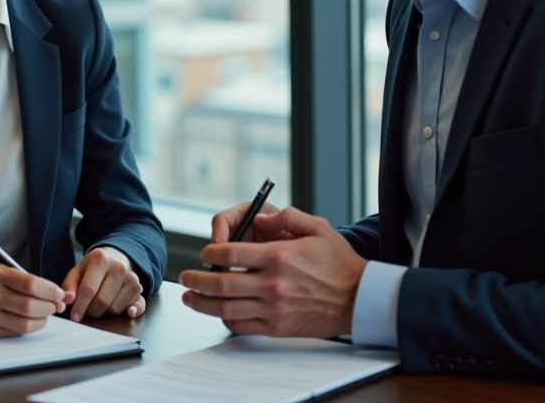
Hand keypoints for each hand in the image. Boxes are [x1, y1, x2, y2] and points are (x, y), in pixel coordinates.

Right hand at [0, 266, 65, 336]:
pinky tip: (32, 322)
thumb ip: (26, 281)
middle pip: (30, 305)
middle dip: (49, 307)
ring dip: (42, 320)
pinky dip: (29, 328)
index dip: (50, 291)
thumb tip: (57, 295)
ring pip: (25, 323)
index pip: (31, 284)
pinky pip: (15, 333)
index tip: (60, 294)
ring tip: (46, 314)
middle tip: (56, 306)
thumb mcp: (0, 273)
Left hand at [62, 246, 144, 321]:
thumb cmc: (93, 268)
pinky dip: (133, 311)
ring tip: (100, 302)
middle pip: (102, 301)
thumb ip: (69, 285)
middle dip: (91, 311)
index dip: (80, 306)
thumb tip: (69, 299)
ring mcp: (131, 277)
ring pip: (115, 308)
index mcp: (100, 259)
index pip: (88, 289)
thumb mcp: (77, 271)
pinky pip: (137, 306)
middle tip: (86, 309)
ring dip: (104, 312)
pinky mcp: (139, 288)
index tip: (75, 316)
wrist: (115, 257)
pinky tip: (129, 312)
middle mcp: (119, 267)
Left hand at [179, 206, 366, 337]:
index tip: (204, 253)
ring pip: (227, 308)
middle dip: (197, 280)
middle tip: (185, 276)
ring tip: (190, 297)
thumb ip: (286, 216)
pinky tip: (219, 313)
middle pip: (222, 283)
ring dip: (203, 303)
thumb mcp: (317, 227)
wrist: (359, 298)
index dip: (209, 253)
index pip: (230, 253)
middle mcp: (273, 283)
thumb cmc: (339, 263)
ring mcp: (274, 308)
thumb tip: (258, 217)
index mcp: (279, 255)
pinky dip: (226, 320)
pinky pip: (243, 326)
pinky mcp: (278, 327)